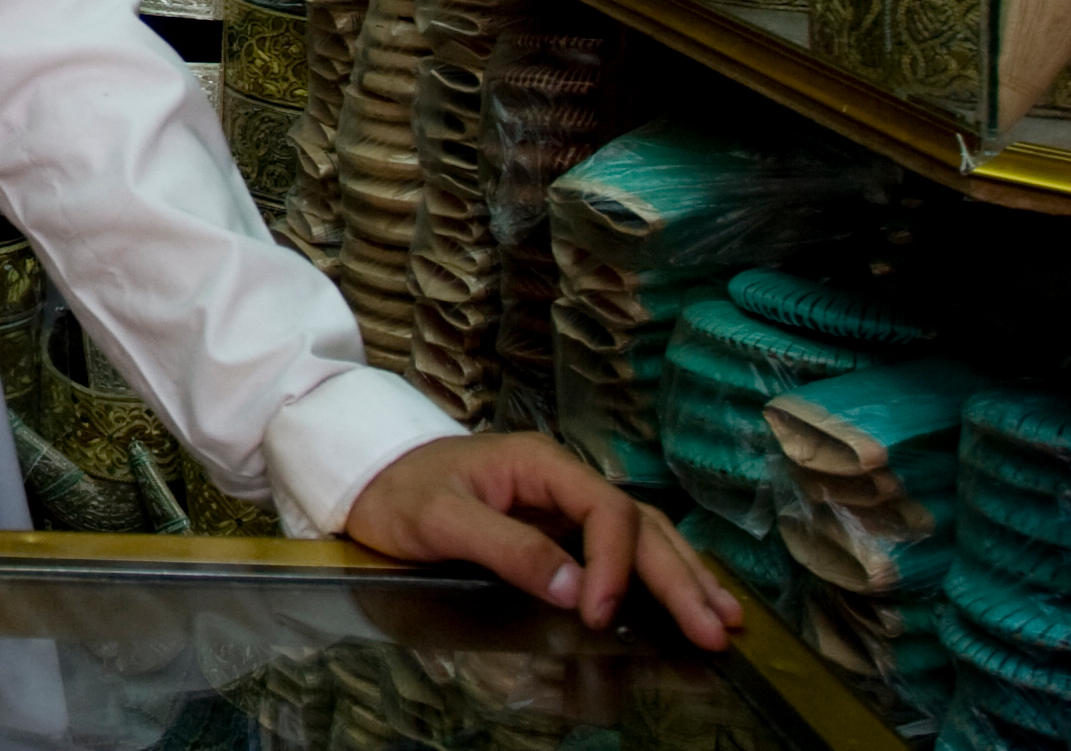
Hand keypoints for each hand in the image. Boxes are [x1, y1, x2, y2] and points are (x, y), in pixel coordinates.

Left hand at [343, 433, 742, 651]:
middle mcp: (561, 478)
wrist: (367, 476)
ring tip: (724, 618)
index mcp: (539, 463)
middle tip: (714, 628)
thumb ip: (508, 549)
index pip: (604, 511)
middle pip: (638, 524)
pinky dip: (657, 573)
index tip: (600, 614)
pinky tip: (686, 597)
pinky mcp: (557, 527)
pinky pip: (620, 548)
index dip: (614, 565)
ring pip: (641, 534)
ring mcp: (563, 502)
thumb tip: (575, 589)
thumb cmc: (397, 491)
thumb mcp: (440, 518)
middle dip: (679, 577)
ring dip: (683, 575)